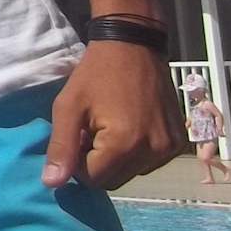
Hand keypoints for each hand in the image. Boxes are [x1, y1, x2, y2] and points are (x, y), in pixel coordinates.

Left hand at [43, 40, 186, 189]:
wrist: (133, 46)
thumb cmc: (95, 74)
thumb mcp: (68, 106)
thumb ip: (61, 147)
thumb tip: (52, 184)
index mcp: (125, 145)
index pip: (93, 180)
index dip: (77, 163)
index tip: (75, 137)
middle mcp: (153, 152)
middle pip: (114, 180)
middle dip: (96, 163)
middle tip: (90, 131)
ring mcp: (169, 149)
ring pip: (131, 173)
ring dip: (116, 159)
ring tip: (108, 126)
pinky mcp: (178, 144)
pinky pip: (149, 162)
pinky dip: (135, 153)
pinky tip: (128, 126)